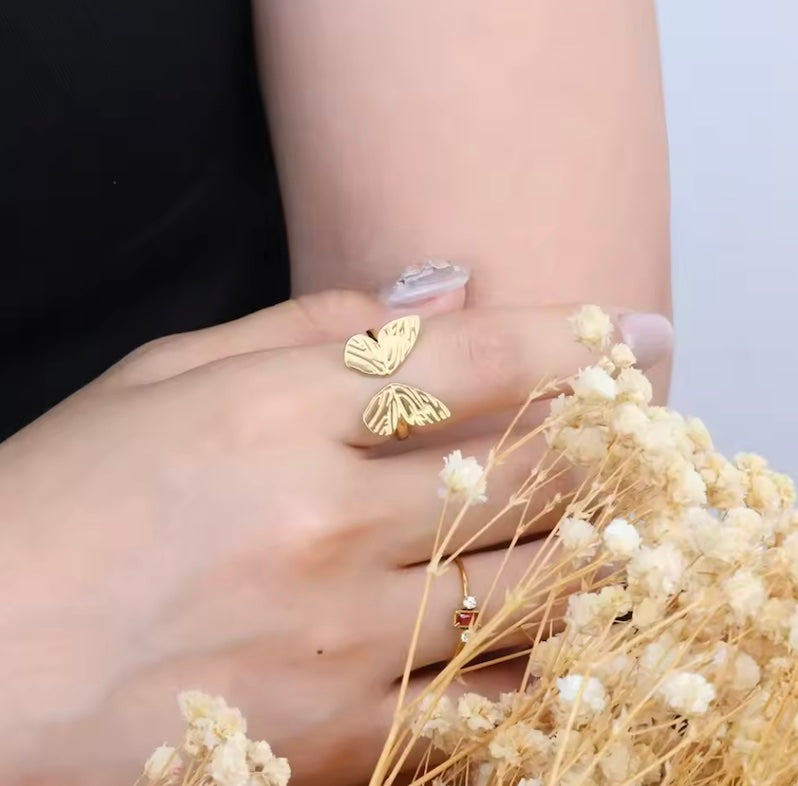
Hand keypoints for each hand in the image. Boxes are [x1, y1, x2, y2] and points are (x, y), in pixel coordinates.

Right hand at [0, 290, 670, 784]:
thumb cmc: (63, 497)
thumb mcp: (165, 374)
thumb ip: (305, 327)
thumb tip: (434, 292)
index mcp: (279, 412)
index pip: (467, 359)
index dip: (567, 340)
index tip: (632, 333)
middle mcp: (325, 519)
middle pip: (522, 472)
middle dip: (599, 446)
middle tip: (638, 436)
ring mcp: (337, 634)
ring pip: (523, 589)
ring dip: (590, 550)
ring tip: (623, 529)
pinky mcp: (332, 731)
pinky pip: (476, 709)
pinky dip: (533, 672)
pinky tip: (560, 644)